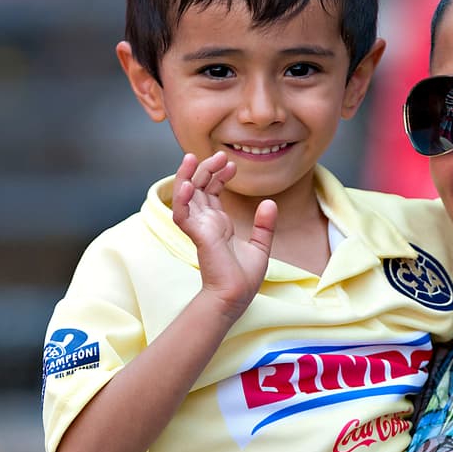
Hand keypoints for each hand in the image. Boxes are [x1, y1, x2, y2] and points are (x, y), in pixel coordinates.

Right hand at [170, 152, 276, 317]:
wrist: (237, 296)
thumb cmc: (244, 278)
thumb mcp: (261, 247)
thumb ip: (265, 225)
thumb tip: (270, 203)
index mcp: (218, 224)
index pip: (212, 192)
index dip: (218, 176)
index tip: (231, 164)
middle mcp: (206, 223)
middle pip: (199, 188)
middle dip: (206, 169)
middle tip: (219, 155)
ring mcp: (200, 228)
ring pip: (186, 196)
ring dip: (187, 176)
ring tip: (193, 158)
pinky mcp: (197, 236)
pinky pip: (182, 215)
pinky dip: (182, 199)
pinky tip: (188, 184)